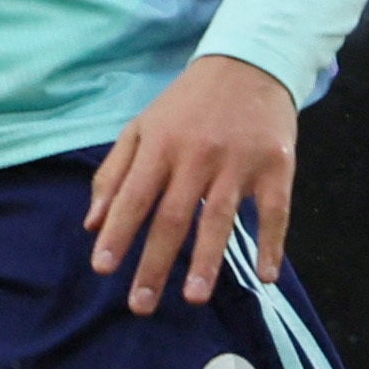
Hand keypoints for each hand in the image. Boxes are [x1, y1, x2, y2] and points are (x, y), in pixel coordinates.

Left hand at [85, 56, 301, 314]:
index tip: (103, 268)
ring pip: (220, 218)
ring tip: (193, 298)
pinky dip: (272, 243)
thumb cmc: (187, 104)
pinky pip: (275, 211)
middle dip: (155, 264)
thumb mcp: (142, 128)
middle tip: (140, 306)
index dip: (118, 232)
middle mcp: (197, 155)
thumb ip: (114, 174)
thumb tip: (92, 225)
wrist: (249, 63)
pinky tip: (265, 275)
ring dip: (206, 261)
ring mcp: (239, 162)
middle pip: (173, 216)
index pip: (134, 196)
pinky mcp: (276, 165)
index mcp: (160, 145)